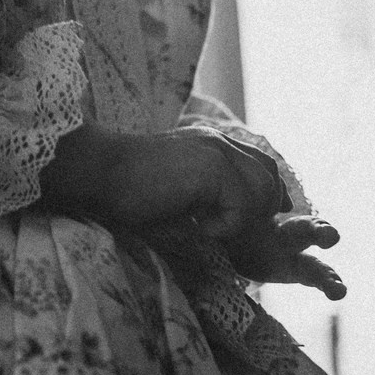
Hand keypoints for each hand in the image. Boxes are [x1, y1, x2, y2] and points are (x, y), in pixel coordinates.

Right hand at [38, 125, 343, 297]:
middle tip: (222, 231)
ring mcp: (220, 152)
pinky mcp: (214, 169)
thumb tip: (238, 221)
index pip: (264, 167)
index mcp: (215, 144)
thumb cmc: (129, 190)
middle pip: (271, 181)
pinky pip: (242, 208)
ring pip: (263, 195)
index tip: (242, 224)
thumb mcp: (181, 191)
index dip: (265, 197)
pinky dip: (224, 227)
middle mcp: (222, 143)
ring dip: (239, 221)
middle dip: (259, 214)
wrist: (103, 172)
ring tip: (206, 227)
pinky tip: (198, 226)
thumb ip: (210, 195)